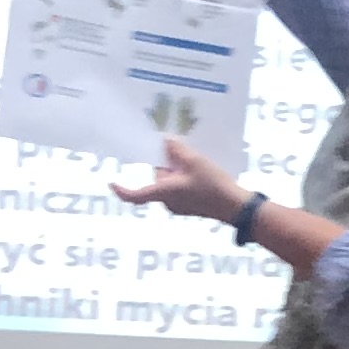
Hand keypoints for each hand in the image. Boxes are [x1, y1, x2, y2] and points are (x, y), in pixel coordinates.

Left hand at [113, 135, 247, 224]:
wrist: (236, 207)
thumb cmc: (213, 185)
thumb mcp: (195, 161)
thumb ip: (177, 150)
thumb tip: (165, 141)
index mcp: (164, 192)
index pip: (136, 195)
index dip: (122, 190)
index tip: (112, 183)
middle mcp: (168, 202)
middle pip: (158, 179)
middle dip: (168, 165)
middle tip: (181, 151)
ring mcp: (180, 206)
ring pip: (171, 182)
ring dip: (179, 170)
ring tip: (197, 161)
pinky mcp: (191, 206)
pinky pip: (182, 188)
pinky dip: (187, 178)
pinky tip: (203, 172)